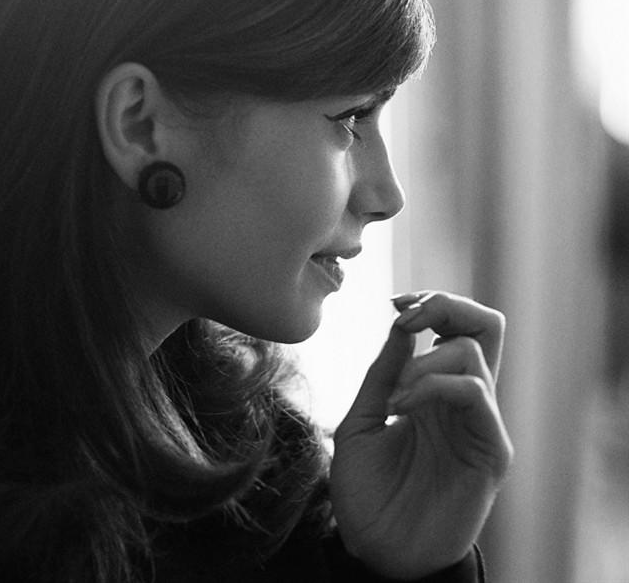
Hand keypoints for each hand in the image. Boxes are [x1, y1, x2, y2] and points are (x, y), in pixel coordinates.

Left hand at [330, 291, 512, 578]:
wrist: (376, 548)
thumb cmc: (367, 490)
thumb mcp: (361, 419)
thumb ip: (382, 374)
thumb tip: (399, 325)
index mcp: (435, 390)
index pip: (456, 327)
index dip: (433, 303)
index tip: (396, 302)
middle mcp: (463, 401)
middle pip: (486, 326)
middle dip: (447, 306)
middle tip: (408, 317)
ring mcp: (480, 424)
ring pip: (474, 354)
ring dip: (424, 360)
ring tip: (394, 395)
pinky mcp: (491, 451)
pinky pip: (476, 395)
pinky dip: (434, 386)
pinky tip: (403, 406)